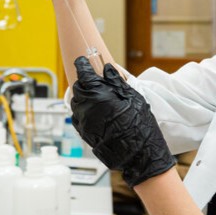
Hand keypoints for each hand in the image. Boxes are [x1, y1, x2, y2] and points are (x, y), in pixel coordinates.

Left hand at [71, 57, 175, 187]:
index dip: (82, 65)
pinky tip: (96, 110)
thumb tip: (107, 69)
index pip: (83, 74)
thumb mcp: (132, 98)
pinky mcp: (83, 132)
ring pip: (76, 102)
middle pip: (77, 87)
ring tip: (98, 96)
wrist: (138, 154)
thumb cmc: (139, 125)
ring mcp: (83, 121)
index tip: (83, 60)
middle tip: (94, 79)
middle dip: (84, 81)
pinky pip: (78, 115)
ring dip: (83, 96)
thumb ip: (116, 81)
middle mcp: (86, 108)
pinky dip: (83, 109)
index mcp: (98, 95)